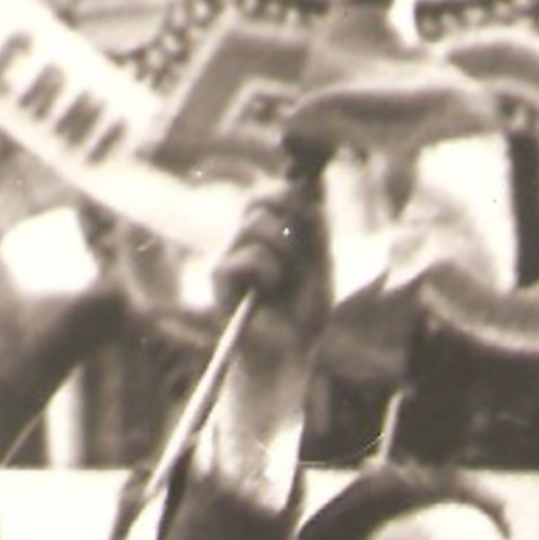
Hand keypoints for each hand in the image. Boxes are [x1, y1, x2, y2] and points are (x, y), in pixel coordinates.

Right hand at [212, 175, 330, 375]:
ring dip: (285, 250)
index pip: (269, 192)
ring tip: (284, 280)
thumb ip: (315, 226)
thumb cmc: (303, 313)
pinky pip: (247, 256)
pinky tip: (267, 292)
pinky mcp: (218, 276)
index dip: (292, 190)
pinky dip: (268, 273)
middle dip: (289, 210)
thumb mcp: (321, 262)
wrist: (287, 352)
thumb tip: (310, 187)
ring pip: (256, 223)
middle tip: (304, 240)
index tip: (315, 212)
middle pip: (256, 196)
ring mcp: (227, 255)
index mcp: (265, 234)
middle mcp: (241, 240)